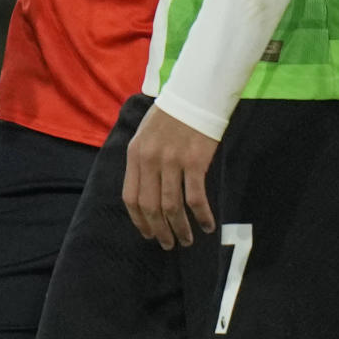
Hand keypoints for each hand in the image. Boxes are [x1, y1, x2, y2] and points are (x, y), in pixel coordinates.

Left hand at [122, 104, 217, 249]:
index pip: (131, 197)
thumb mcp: (145, 133)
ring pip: (172, 207)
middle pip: (150, 207)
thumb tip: (143, 190)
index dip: (139, 221)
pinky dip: (202, 216)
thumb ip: (142, 160)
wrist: (195, 94)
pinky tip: (207, 225)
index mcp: (135, 154)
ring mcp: (172, 161)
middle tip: (168, 244)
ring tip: (186, 240)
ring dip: (180, 228)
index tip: (148, 234)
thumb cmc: (171, 114)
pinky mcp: (194, 162)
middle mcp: (150, 160)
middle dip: (159, 231)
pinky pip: (196, 198)